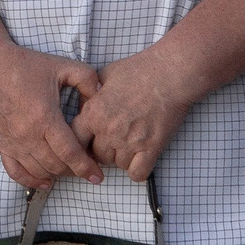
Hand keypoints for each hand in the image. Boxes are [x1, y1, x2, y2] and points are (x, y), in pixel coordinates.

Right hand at [0, 43, 105, 190]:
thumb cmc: (25, 67)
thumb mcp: (61, 66)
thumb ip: (87, 79)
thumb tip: (100, 97)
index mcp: (44, 117)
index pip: (69, 152)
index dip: (86, 166)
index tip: (97, 175)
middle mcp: (27, 135)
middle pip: (56, 166)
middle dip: (74, 170)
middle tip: (86, 164)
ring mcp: (13, 142)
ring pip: (39, 171)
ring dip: (57, 174)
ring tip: (68, 167)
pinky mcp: (2, 145)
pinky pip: (16, 172)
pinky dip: (31, 181)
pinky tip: (45, 181)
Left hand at [71, 47, 194, 181]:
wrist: (170, 74)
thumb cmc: (139, 70)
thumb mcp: (104, 75)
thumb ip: (90, 94)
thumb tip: (84, 105)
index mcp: (93, 113)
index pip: (74, 141)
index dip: (80, 142)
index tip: (89, 141)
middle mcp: (108, 130)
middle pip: (96, 156)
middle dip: (103, 150)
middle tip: (115, 140)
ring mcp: (129, 142)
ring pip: (117, 165)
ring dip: (122, 158)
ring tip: (131, 144)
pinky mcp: (151, 149)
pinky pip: (137, 174)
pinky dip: (138, 170)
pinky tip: (141, 158)